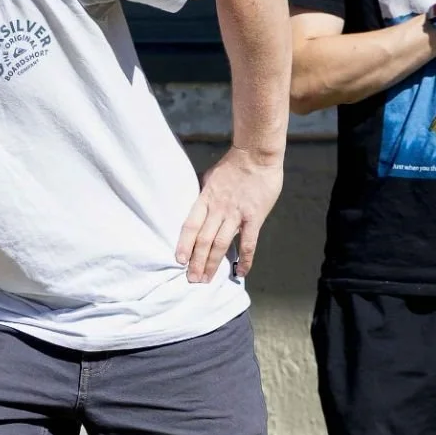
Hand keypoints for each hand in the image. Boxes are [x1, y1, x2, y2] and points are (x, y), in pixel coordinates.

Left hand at [176, 146, 282, 282]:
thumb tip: (199, 209)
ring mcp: (236, 214)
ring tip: (206, 279)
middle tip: (192, 279)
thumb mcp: (210, 179)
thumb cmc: (233, 165)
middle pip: (203, 240)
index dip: (183, 244)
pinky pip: (249, 243)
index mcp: (205, 199)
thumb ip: (205, 196)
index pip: (190, 225)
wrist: (256, 155)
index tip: (179, 261)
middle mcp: (218, 209)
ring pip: (221, 244)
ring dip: (212, 264)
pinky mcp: (254, 218)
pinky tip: (241, 271)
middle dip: (196, 262)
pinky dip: (245, 259)